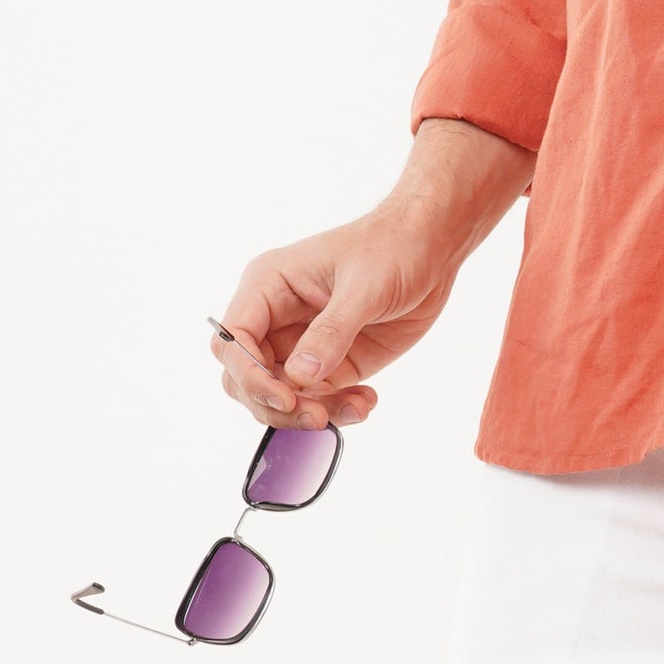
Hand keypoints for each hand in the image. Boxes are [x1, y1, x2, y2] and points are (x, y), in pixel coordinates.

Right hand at [212, 120, 532, 433]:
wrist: (431, 248)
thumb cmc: (392, 247)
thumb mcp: (363, 287)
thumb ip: (330, 333)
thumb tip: (298, 377)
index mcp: (268, 286)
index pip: (232, 339)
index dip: (248, 375)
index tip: (285, 398)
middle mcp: (275, 318)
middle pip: (247, 378)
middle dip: (275, 404)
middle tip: (315, 415)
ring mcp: (300, 344)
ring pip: (280, 397)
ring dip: (310, 414)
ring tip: (354, 406)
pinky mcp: (329, 363)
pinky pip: (316, 400)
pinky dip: (336, 411)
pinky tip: (365, 400)